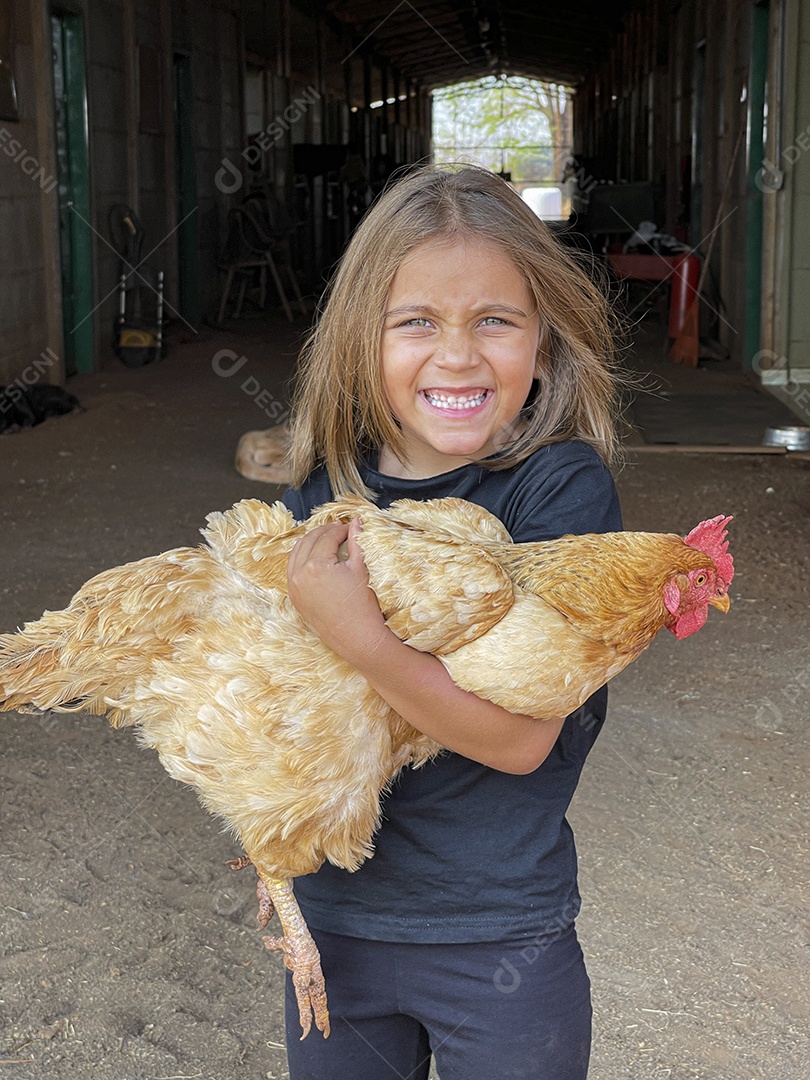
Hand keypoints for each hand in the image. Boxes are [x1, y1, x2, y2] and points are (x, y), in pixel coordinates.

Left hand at [286, 518, 388, 663]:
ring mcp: (295, 588)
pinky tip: (313, 556)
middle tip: (340, 530)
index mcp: (316, 566)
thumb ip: (357, 541)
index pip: (327, 537)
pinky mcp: (295, 598)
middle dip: (325, 532)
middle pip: (309, 541)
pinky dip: (301, 559)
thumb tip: (357, 521)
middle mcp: (300, 575)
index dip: (341, 530)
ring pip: (296, 554)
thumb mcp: (361, 569)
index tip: (351, 528)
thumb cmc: (362, 606)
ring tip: (325, 538)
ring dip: (310, 542)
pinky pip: (292, 570)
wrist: (357, 638)